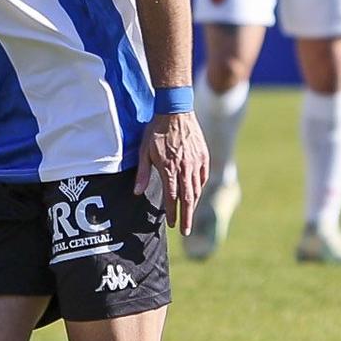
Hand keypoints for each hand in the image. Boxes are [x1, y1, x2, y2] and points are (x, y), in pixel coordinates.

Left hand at [136, 113, 207, 233]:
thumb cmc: (156, 130)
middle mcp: (185, 168)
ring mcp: (196, 162)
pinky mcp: (203, 156)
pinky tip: (196, 193)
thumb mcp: (144, 151)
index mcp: (169, 169)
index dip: (172, 212)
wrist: (175, 111)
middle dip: (187, 217)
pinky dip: (200, 187)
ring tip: (189, 215)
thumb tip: (137, 193)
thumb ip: (142, 173)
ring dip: (193, 204)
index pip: (172, 197)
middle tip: (185, 230)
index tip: (171, 224)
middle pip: (188, 199)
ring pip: (197, 189)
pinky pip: (203, 177)